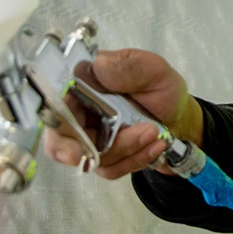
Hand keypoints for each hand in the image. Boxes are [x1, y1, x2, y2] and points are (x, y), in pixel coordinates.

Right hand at [42, 47, 204, 178]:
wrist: (180, 119)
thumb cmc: (161, 90)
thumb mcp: (153, 70)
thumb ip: (128, 65)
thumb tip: (99, 65)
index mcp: (82, 84)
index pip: (52, 102)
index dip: (55, 118)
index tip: (72, 128)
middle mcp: (78, 112)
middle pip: (60, 139)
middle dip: (86, 147)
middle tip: (112, 147)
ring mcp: (89, 138)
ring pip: (88, 158)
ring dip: (124, 150)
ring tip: (154, 135)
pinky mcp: (103, 158)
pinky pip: (108, 168)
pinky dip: (133, 160)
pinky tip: (154, 146)